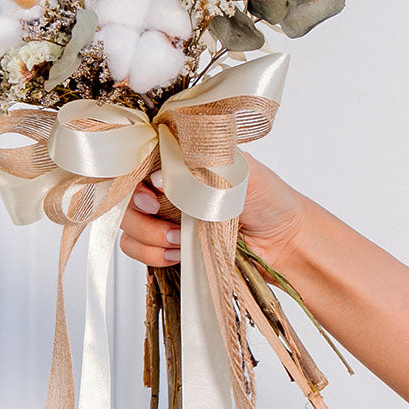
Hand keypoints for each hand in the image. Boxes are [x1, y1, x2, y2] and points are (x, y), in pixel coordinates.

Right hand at [119, 153, 310, 273]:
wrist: (285, 243)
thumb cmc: (268, 198)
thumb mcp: (239, 169)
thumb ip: (199, 165)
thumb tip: (158, 176)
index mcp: (181, 154)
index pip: (137, 156)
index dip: (134, 176)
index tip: (153, 194)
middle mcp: (167, 181)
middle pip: (123, 192)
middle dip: (138, 211)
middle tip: (164, 217)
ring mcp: (164, 212)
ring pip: (126, 223)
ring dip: (147, 236)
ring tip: (178, 241)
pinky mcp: (165, 241)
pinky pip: (135, 247)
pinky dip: (151, 254)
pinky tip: (178, 253)